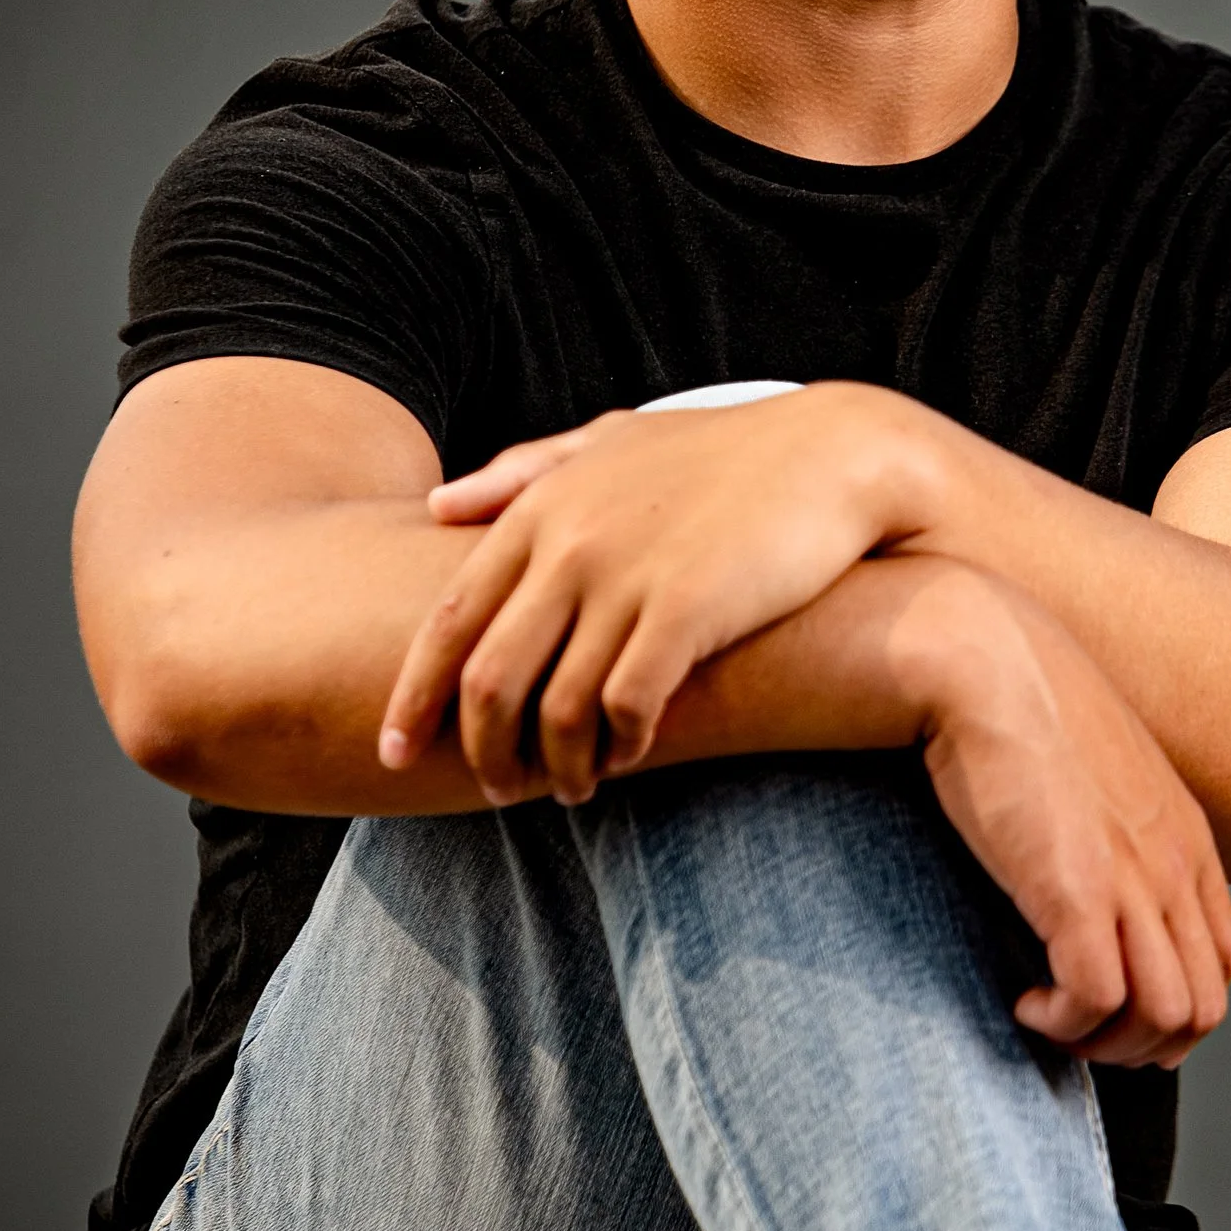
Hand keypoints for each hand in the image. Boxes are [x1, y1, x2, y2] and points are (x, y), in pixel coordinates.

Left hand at [377, 385, 931, 802]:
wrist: (836, 452)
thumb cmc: (727, 451)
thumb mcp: (616, 439)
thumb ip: (525, 471)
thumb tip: (440, 503)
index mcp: (542, 509)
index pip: (447, 622)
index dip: (413, 697)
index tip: (394, 751)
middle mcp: (569, 544)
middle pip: (488, 680)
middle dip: (481, 751)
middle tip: (495, 788)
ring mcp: (626, 578)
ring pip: (555, 709)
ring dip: (556, 766)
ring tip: (573, 790)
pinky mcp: (686, 611)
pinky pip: (626, 708)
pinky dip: (619, 747)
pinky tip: (631, 758)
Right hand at [888, 564, 1230, 1067]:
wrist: (983, 657)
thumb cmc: (1018, 702)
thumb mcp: (1093, 767)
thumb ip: (1112, 820)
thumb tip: (1079, 861)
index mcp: (1185, 837)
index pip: (1221, 960)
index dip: (1169, 1005)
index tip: (1104, 1002)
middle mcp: (1173, 865)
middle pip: (1203, 1007)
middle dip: (1141, 1045)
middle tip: (1076, 1029)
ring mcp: (1132, 880)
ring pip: (1164, 1018)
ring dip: (1103, 1043)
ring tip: (1047, 1017)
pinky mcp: (1075, 891)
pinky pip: (1096, 999)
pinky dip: (1062, 1022)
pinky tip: (1023, 1001)